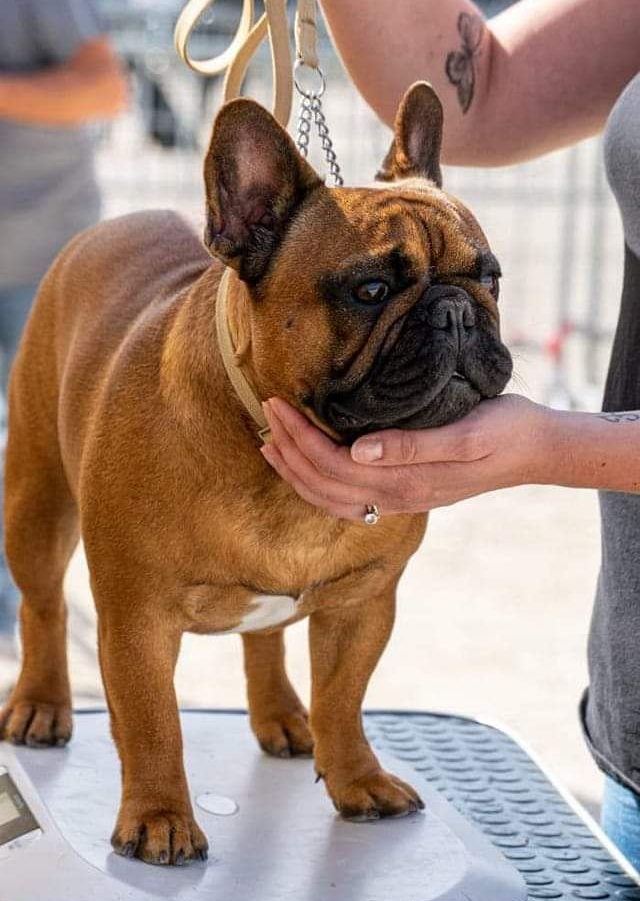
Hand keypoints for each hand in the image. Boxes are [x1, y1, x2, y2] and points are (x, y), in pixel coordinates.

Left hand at [260, 394, 556, 519]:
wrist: (535, 450)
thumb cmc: (504, 431)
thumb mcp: (466, 433)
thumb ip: (413, 446)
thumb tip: (360, 452)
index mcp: (404, 482)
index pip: (333, 465)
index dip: (300, 438)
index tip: (278, 403)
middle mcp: (395, 496)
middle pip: (322, 483)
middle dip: (287, 449)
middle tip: (266, 409)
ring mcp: (397, 497)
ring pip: (329, 496)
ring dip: (294, 469)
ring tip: (269, 439)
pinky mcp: (402, 490)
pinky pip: (345, 496)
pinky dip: (315, 480)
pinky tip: (305, 461)